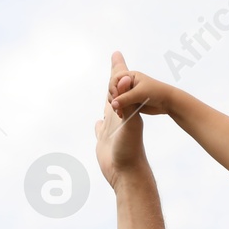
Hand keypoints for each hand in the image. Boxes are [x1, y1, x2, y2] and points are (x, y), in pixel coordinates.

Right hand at [95, 51, 147, 187]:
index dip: (117, 69)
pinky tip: (98, 124)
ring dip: (109, 99)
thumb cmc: (130, 150)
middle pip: (115, 94)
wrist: (129, 174)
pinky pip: (102, 129)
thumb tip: (124, 80)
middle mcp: (120, 117)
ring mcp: (112, 129)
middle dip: (114, 80)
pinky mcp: (105, 141)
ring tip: (108, 93)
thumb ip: (128, 101)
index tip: (116, 54)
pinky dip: (100, 123)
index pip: (120, 85)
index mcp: (126, 109)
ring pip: (110, 110)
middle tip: (115, 63)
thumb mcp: (130, 123)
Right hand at [110, 67, 176, 119]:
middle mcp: (128, 83)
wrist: (167, 102)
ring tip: (120, 112)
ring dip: (116, 105)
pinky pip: (121, 105)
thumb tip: (113, 104)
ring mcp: (129, 93)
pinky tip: (121, 115)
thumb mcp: (139, 94)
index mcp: (130, 76)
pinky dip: (119, 110)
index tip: (115, 97)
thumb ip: (125, 98)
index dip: (112, 88)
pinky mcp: (131, 102)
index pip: (114, 80)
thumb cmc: (155, 92)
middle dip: (113, 98)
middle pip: (113, 89)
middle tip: (117, 107)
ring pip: (116, 98)